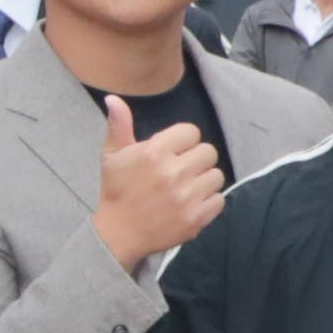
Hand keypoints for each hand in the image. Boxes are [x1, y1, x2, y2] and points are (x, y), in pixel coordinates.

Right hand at [89, 90, 227, 268]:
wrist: (118, 234)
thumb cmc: (117, 191)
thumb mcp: (113, 156)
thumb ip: (119, 126)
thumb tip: (113, 98)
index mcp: (154, 152)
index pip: (191, 132)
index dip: (182, 142)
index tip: (171, 154)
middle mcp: (173, 172)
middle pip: (208, 152)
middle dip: (195, 160)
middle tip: (180, 172)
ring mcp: (186, 197)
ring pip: (217, 176)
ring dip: (204, 181)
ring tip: (186, 189)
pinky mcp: (196, 218)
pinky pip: (219, 200)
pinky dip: (208, 202)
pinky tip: (190, 204)